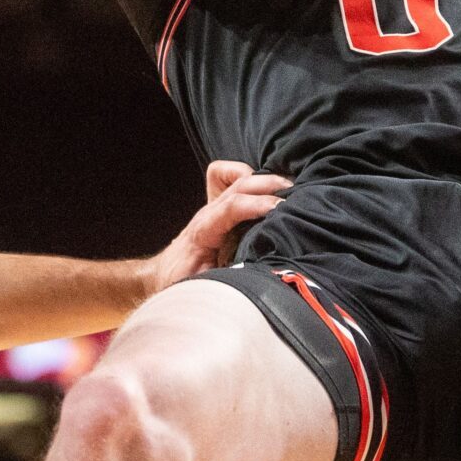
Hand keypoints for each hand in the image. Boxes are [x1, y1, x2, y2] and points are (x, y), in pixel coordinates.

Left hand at [140, 160, 289, 290]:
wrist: (165, 274)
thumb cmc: (183, 282)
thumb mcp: (202, 287)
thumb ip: (223, 280)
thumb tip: (250, 279)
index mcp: (203, 232)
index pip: (230, 208)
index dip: (256, 204)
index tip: (280, 208)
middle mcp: (208, 213)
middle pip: (238, 185)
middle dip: (268, 185)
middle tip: (296, 196)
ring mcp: (211, 205)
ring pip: (237, 177)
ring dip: (264, 179)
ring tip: (290, 189)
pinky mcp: (217, 204)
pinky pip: (226, 175)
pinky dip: (246, 173)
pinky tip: (265, 186)